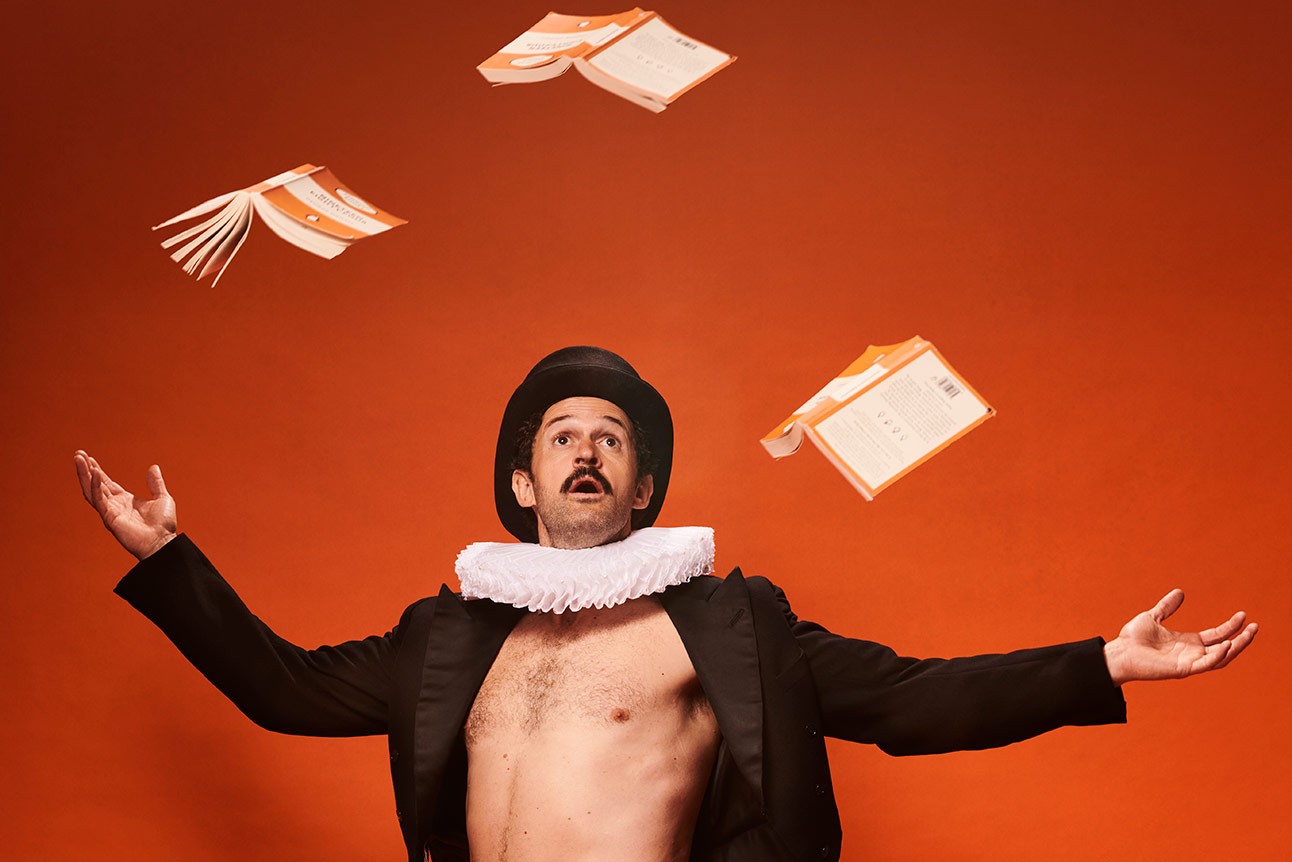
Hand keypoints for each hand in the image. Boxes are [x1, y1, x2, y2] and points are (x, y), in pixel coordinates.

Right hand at [74, 450, 176, 559]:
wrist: (164, 541)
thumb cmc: (163, 525)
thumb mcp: (162, 497)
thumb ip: (156, 483)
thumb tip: (153, 467)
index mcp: (124, 500)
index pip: (106, 483)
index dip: (97, 470)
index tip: (89, 458)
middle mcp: (114, 505)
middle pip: (95, 484)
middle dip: (86, 469)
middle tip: (78, 454)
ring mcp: (110, 511)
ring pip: (92, 490)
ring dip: (84, 474)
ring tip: (78, 459)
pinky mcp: (110, 518)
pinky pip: (99, 499)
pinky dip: (96, 486)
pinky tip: (94, 473)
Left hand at [1103, 589, 1256, 684]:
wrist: (1118, 653)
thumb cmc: (1132, 639)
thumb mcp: (1153, 617)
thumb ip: (1167, 607)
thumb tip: (1180, 592)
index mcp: (1187, 643)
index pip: (1216, 635)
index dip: (1230, 627)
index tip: (1243, 616)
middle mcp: (1192, 653)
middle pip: (1225, 648)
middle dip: (1242, 639)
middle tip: (1255, 626)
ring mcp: (1189, 662)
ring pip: (1221, 658)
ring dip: (1237, 647)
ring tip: (1248, 634)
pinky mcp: (1183, 669)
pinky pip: (1206, 664)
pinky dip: (1219, 655)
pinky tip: (1228, 643)